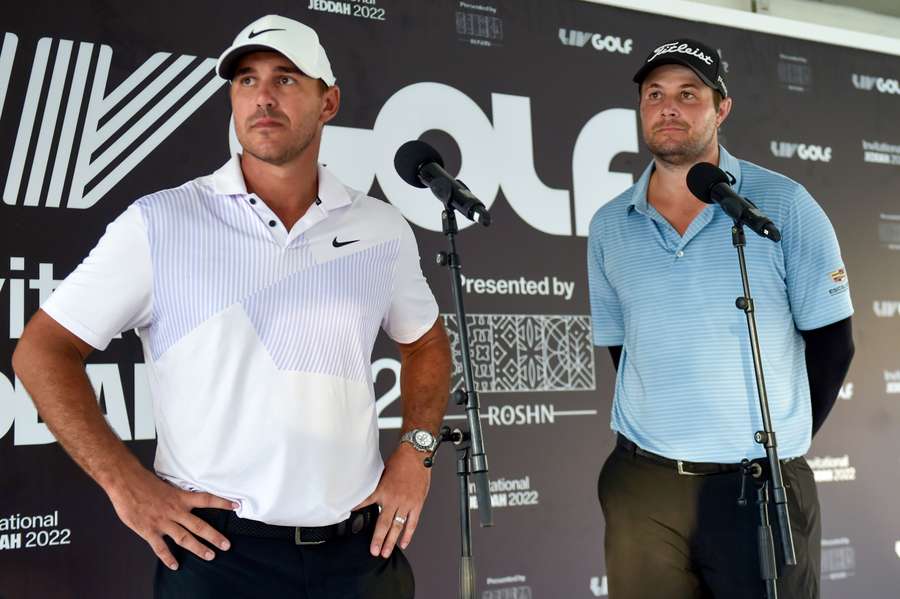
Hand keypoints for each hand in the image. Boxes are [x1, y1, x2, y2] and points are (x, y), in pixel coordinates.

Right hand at [107, 466, 236, 569]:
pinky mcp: (149, 530)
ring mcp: (163, 522)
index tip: (236, 505)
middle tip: (227, 545)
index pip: (207, 499)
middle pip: (199, 525)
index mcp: (180, 497)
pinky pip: (160, 548)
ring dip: (198, 548)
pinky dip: (168, 558)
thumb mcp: (167, 485)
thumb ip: (178, 495)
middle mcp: (175, 510)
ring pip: (184, 538)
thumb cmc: (144, 482)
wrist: (125, 481)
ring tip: (210, 556)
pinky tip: (175, 566)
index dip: (222, 502)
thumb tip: (188, 498)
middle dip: (214, 536)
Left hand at [354, 444, 431, 557]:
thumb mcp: (382, 473)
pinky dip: (408, 534)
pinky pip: (412, 522)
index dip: (356, 511)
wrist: (416, 455)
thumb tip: (367, 493)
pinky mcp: (417, 504)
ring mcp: (406, 503)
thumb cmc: (400, 462)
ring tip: (386, 552)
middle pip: (384, 524)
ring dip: (391, 541)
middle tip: (374, 551)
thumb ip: (376, 486)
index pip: (366, 503)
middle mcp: (394, 499)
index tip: (349, 520)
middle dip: (378, 539)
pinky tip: (404, 542)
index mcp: (382, 490)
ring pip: (398, 526)